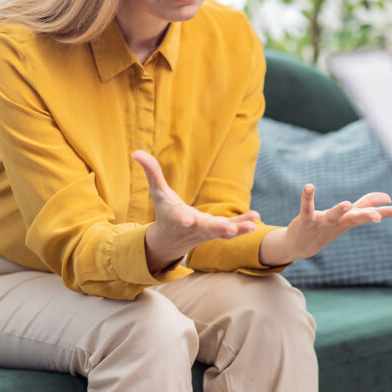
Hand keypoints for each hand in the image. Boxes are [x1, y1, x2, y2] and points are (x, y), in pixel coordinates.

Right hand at [133, 150, 258, 272]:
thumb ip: (151, 173)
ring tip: (252, 225)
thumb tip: (136, 152)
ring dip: (238, 229)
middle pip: (207, 229)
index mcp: (178, 217)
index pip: (181, 218)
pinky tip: (255, 218)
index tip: (188, 219)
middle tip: (230, 229)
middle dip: (218, 229)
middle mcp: (195, 228)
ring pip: (224, 233)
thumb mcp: (157, 193)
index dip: (184, 218)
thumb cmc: (164, 212)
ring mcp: (209, 232)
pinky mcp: (218, 232)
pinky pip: (233, 230)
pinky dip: (243, 225)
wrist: (171, 239)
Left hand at [257, 184, 391, 265]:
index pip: (368, 212)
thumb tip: (384, 199)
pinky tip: (309, 186)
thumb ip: (363, 208)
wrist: (301, 245)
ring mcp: (323, 222)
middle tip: (378, 217)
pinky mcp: (307, 220)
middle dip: (366, 216)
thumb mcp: (348, 219)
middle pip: (355, 218)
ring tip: (347, 204)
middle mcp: (338, 222)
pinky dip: (307, 197)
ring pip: (333, 215)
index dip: (383, 211)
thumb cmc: (327, 228)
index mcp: (349, 220)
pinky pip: (307, 208)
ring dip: (339, 210)